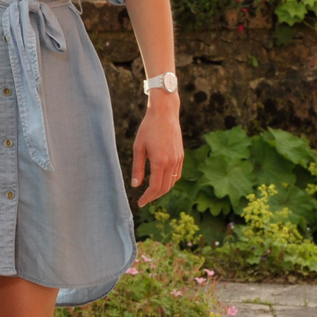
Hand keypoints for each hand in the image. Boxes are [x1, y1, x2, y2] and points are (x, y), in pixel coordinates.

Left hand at [130, 93, 183, 207]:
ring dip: (162, 190)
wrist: (165, 113)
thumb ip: (137, 168)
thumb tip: (135, 185)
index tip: (140, 203)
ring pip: (172, 182)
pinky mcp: (181, 155)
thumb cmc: (148, 128)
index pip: (154, 187)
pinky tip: (161, 181)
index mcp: (160, 161)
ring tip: (151, 192)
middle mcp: (172, 162)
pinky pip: (177, 174)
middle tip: (144, 200)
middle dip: (154, 197)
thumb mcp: (138, 147)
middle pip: (164, 188)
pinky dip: (169, 182)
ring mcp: (178, 159)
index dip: (147, 198)